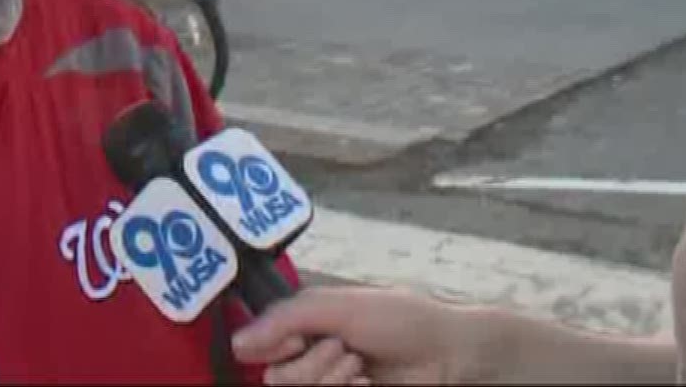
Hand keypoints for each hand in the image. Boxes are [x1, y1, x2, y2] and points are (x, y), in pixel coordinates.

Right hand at [232, 287, 479, 385]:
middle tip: (345, 350)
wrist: (447, 352)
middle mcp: (311, 360)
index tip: (297, 339)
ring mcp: (329, 385)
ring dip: (330, 380)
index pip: (258, 348)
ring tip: (361, 369)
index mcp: (305, 329)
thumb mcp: (339, 307)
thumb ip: (286, 319)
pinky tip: (368, 386)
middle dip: (311, 365)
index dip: (272, 346)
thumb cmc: (400, 319)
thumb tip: (237, 343)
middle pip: (275, 380)